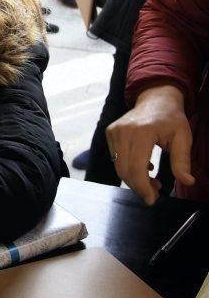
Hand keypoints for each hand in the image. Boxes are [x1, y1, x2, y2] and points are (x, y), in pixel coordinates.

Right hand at [106, 85, 194, 204]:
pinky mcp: (110, 132)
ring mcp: (114, 131)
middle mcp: (124, 130)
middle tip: (154, 193)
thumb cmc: (171, 118)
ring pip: (118, 166)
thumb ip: (182, 161)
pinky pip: (115, 158)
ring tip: (151, 180)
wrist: (156, 98)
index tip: (152, 199)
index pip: (136, 167)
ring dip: (134, 179)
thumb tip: (187, 181)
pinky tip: (143, 166)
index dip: (143, 187)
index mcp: (142, 131)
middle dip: (138, 187)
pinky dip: (128, 168)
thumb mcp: (183, 138)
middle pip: (124, 170)